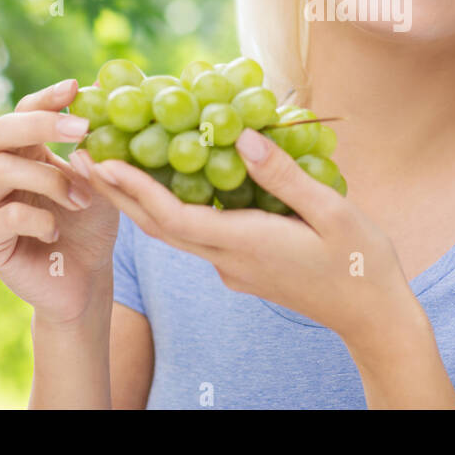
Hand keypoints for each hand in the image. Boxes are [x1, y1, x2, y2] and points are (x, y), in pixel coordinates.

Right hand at [0, 78, 120, 325]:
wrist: (84, 281)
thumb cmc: (90, 226)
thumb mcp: (100, 180)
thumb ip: (94, 148)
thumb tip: (97, 103)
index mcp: (20, 153)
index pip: (23, 112)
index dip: (46, 97)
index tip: (76, 86)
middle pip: (1, 131)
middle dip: (42, 124)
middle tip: (83, 129)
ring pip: (1, 170)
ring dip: (51, 180)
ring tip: (82, 199)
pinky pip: (6, 216)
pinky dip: (41, 219)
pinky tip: (58, 230)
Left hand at [79, 128, 417, 342]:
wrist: (372, 316)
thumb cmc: (360, 262)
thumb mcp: (332, 211)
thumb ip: (284, 176)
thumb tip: (242, 138)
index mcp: (245, 244)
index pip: (173, 217)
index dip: (133, 189)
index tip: (101, 161)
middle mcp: (228, 260)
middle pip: (159, 226)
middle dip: (117, 193)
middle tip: (81, 156)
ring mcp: (234, 268)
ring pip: (174, 232)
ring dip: (138, 202)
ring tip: (110, 166)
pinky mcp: (244, 268)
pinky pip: (197, 235)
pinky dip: (171, 209)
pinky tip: (170, 185)